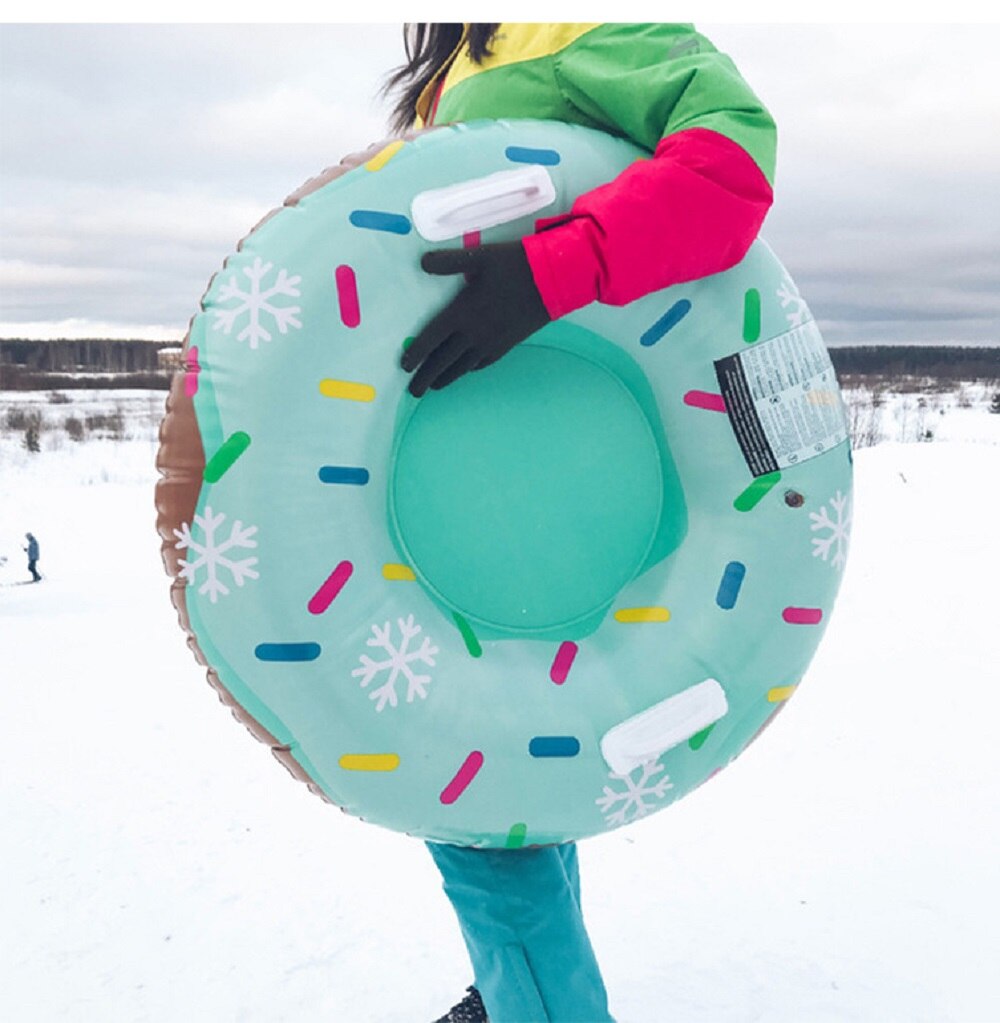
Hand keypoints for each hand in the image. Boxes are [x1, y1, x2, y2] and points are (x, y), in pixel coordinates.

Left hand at [401, 241, 550, 396]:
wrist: (552, 281)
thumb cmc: (514, 266)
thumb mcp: (479, 256)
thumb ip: (448, 262)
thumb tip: (422, 264)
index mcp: (461, 313)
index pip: (431, 338)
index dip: (416, 354)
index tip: (404, 367)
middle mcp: (473, 333)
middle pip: (443, 361)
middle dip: (426, 377)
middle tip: (413, 391)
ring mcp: (491, 342)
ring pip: (462, 366)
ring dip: (446, 378)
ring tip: (434, 387)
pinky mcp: (506, 345)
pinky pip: (482, 363)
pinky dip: (469, 370)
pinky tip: (465, 371)